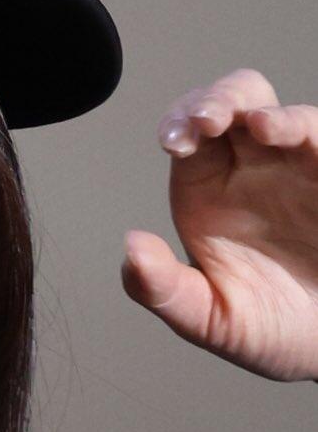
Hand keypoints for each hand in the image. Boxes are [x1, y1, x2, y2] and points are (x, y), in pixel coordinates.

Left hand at [120, 68, 317, 381]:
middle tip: (204, 122)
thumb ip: (162, 289)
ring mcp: (300, 170)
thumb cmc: (269, 331)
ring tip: (255, 126)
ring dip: (262, 109)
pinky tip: (283, 134)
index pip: (189, 135)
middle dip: (216, 100)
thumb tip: (130, 248)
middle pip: (233, 104)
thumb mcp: (207, 319)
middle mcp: (254, 171)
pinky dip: (303, 127)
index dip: (180, 124)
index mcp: (208, 193)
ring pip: (281, 114)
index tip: (174, 142)